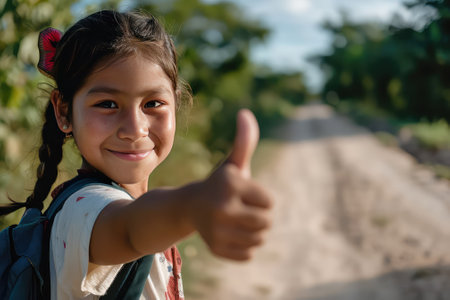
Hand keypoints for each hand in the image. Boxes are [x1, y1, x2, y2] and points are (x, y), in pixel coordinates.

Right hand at [192, 109, 272, 260]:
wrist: (189, 207)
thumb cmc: (219, 183)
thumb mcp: (233, 163)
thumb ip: (244, 141)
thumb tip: (245, 113)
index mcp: (231, 185)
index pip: (270, 202)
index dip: (261, 197)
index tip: (244, 193)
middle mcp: (222, 208)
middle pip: (267, 222)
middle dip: (260, 215)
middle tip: (242, 208)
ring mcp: (217, 232)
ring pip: (259, 239)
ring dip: (253, 231)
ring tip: (236, 220)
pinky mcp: (217, 249)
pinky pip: (248, 254)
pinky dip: (244, 246)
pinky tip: (230, 233)